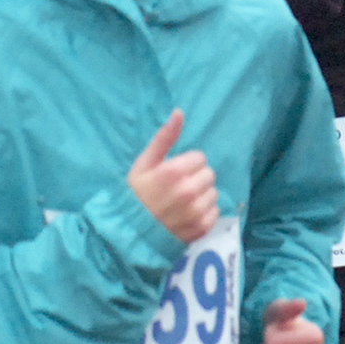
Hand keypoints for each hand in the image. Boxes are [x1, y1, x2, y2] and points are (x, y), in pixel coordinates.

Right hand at [127, 109, 217, 242]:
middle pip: (209, 174)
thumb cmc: (136, 193)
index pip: (200, 158)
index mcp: (175, 171)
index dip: (187, 164)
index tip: (173, 173)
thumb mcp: (144, 163)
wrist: (129, 231)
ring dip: (202, 195)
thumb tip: (179, 112)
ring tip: (183, 202)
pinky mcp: (201, 228)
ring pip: (213, 193)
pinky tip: (189, 215)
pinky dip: (205, 213)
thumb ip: (164, 137)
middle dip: (196, 178)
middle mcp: (188, 191)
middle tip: (179, 187)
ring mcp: (195, 212)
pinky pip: (215, 212)